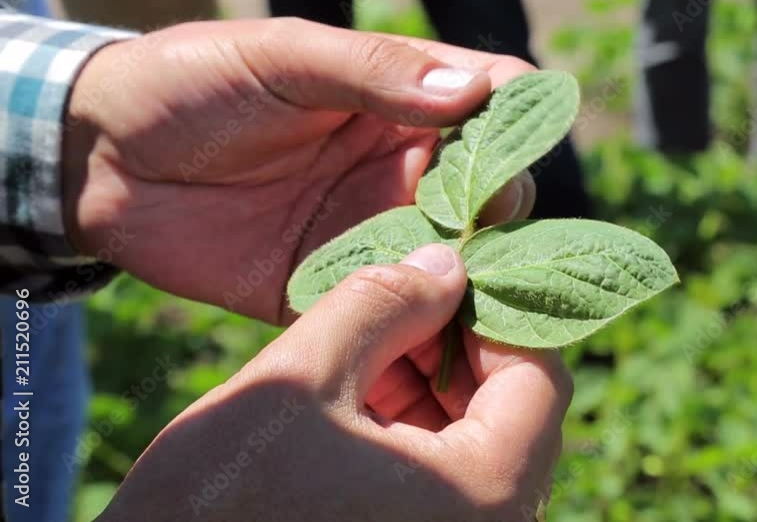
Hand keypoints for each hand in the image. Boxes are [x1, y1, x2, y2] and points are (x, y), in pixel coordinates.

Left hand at [63, 18, 535, 323]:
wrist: (102, 160)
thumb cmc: (191, 83)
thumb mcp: (281, 57)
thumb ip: (374, 71)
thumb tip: (471, 93)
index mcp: (399, 99)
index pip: (491, 105)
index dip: (516, 128)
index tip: (511, 161)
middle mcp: (400, 167)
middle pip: (487, 195)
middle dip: (501, 222)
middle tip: (490, 247)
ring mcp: (370, 231)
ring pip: (451, 262)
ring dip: (471, 285)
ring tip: (483, 309)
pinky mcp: (331, 288)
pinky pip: (388, 311)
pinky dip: (415, 328)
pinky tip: (430, 345)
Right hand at [97, 244, 571, 521]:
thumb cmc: (215, 504)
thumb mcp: (296, 381)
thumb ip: (381, 305)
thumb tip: (446, 263)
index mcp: (483, 496)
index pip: (538, 378)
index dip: (491, 314)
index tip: (437, 278)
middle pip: (512, 413)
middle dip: (452, 348)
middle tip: (392, 305)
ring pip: (476, 446)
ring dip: (427, 387)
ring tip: (360, 351)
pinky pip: (442, 483)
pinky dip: (410, 433)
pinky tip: (353, 403)